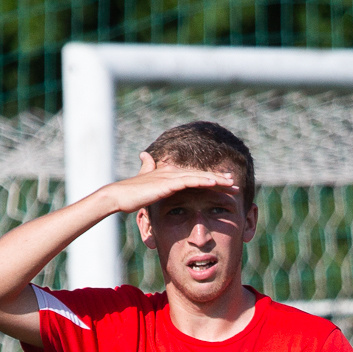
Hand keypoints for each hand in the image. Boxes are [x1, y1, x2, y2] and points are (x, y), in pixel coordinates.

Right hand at [96, 154, 241, 215]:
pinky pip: (189, 181)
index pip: (194, 177)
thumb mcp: (142, 180)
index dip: (210, 179)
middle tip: (235, 183)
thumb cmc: (130, 193)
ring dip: (216, 179)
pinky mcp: (167, 183)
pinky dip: (202, 181)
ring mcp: (170, 177)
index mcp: (169, 175)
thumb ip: (147, 168)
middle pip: (201, 175)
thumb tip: (145, 155)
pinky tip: (214, 183)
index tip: (224, 183)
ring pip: (199, 177)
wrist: (118, 196)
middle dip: (219, 179)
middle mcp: (172, 173)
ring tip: (232, 183)